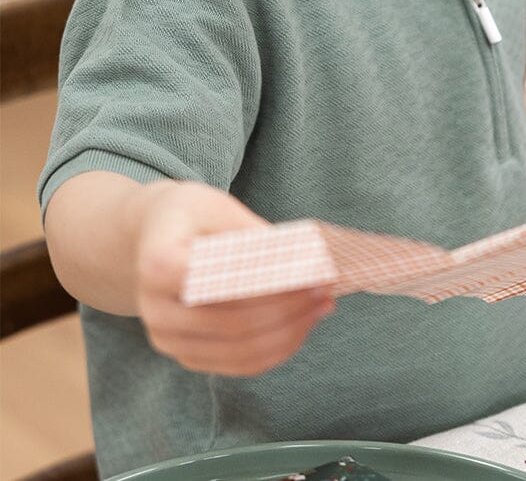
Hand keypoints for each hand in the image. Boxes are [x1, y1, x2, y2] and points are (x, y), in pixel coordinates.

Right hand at [134, 181, 333, 375]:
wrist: (151, 237)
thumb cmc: (190, 215)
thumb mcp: (219, 207)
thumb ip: (256, 238)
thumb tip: (307, 264)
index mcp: (159, 263)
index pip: (224, 283)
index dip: (274, 284)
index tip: (315, 272)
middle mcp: (155, 310)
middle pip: (234, 323)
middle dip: (290, 308)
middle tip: (326, 289)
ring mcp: (168, 340)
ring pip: (239, 352)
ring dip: (290, 332)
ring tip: (322, 306)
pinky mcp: (185, 356)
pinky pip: (236, 365)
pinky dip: (275, 349)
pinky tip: (301, 325)